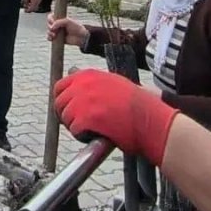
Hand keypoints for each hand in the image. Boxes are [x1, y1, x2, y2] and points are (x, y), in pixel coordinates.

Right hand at [47, 15, 87, 46]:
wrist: (81, 37)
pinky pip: (50, 38)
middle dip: (49, 26)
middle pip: (48, 24)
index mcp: (60, 19)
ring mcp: (57, 32)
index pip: (51, 17)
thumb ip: (58, 22)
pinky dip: (49, 38)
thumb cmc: (76, 27)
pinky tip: (52, 38)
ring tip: (54, 35)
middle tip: (54, 29)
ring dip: (49, 33)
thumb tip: (51, 27)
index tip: (52, 21)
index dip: (50, 19)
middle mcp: (57, 25)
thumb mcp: (68, 21)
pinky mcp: (57, 39)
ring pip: (48, 31)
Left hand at [53, 70, 177, 165]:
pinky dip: (81, 136)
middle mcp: (83, 85)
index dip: (63, 100)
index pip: (60, 86)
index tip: (68, 110)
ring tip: (92, 130)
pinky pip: (74, 130)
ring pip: (65, 117)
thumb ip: (94, 83)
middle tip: (78, 124)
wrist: (150, 120)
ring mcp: (83, 101)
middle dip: (66, 115)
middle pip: (59, 102)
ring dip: (75, 126)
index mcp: (89, 75)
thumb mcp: (114, 82)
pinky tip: (95, 135)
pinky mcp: (85, 119)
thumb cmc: (138, 105)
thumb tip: (74, 81)